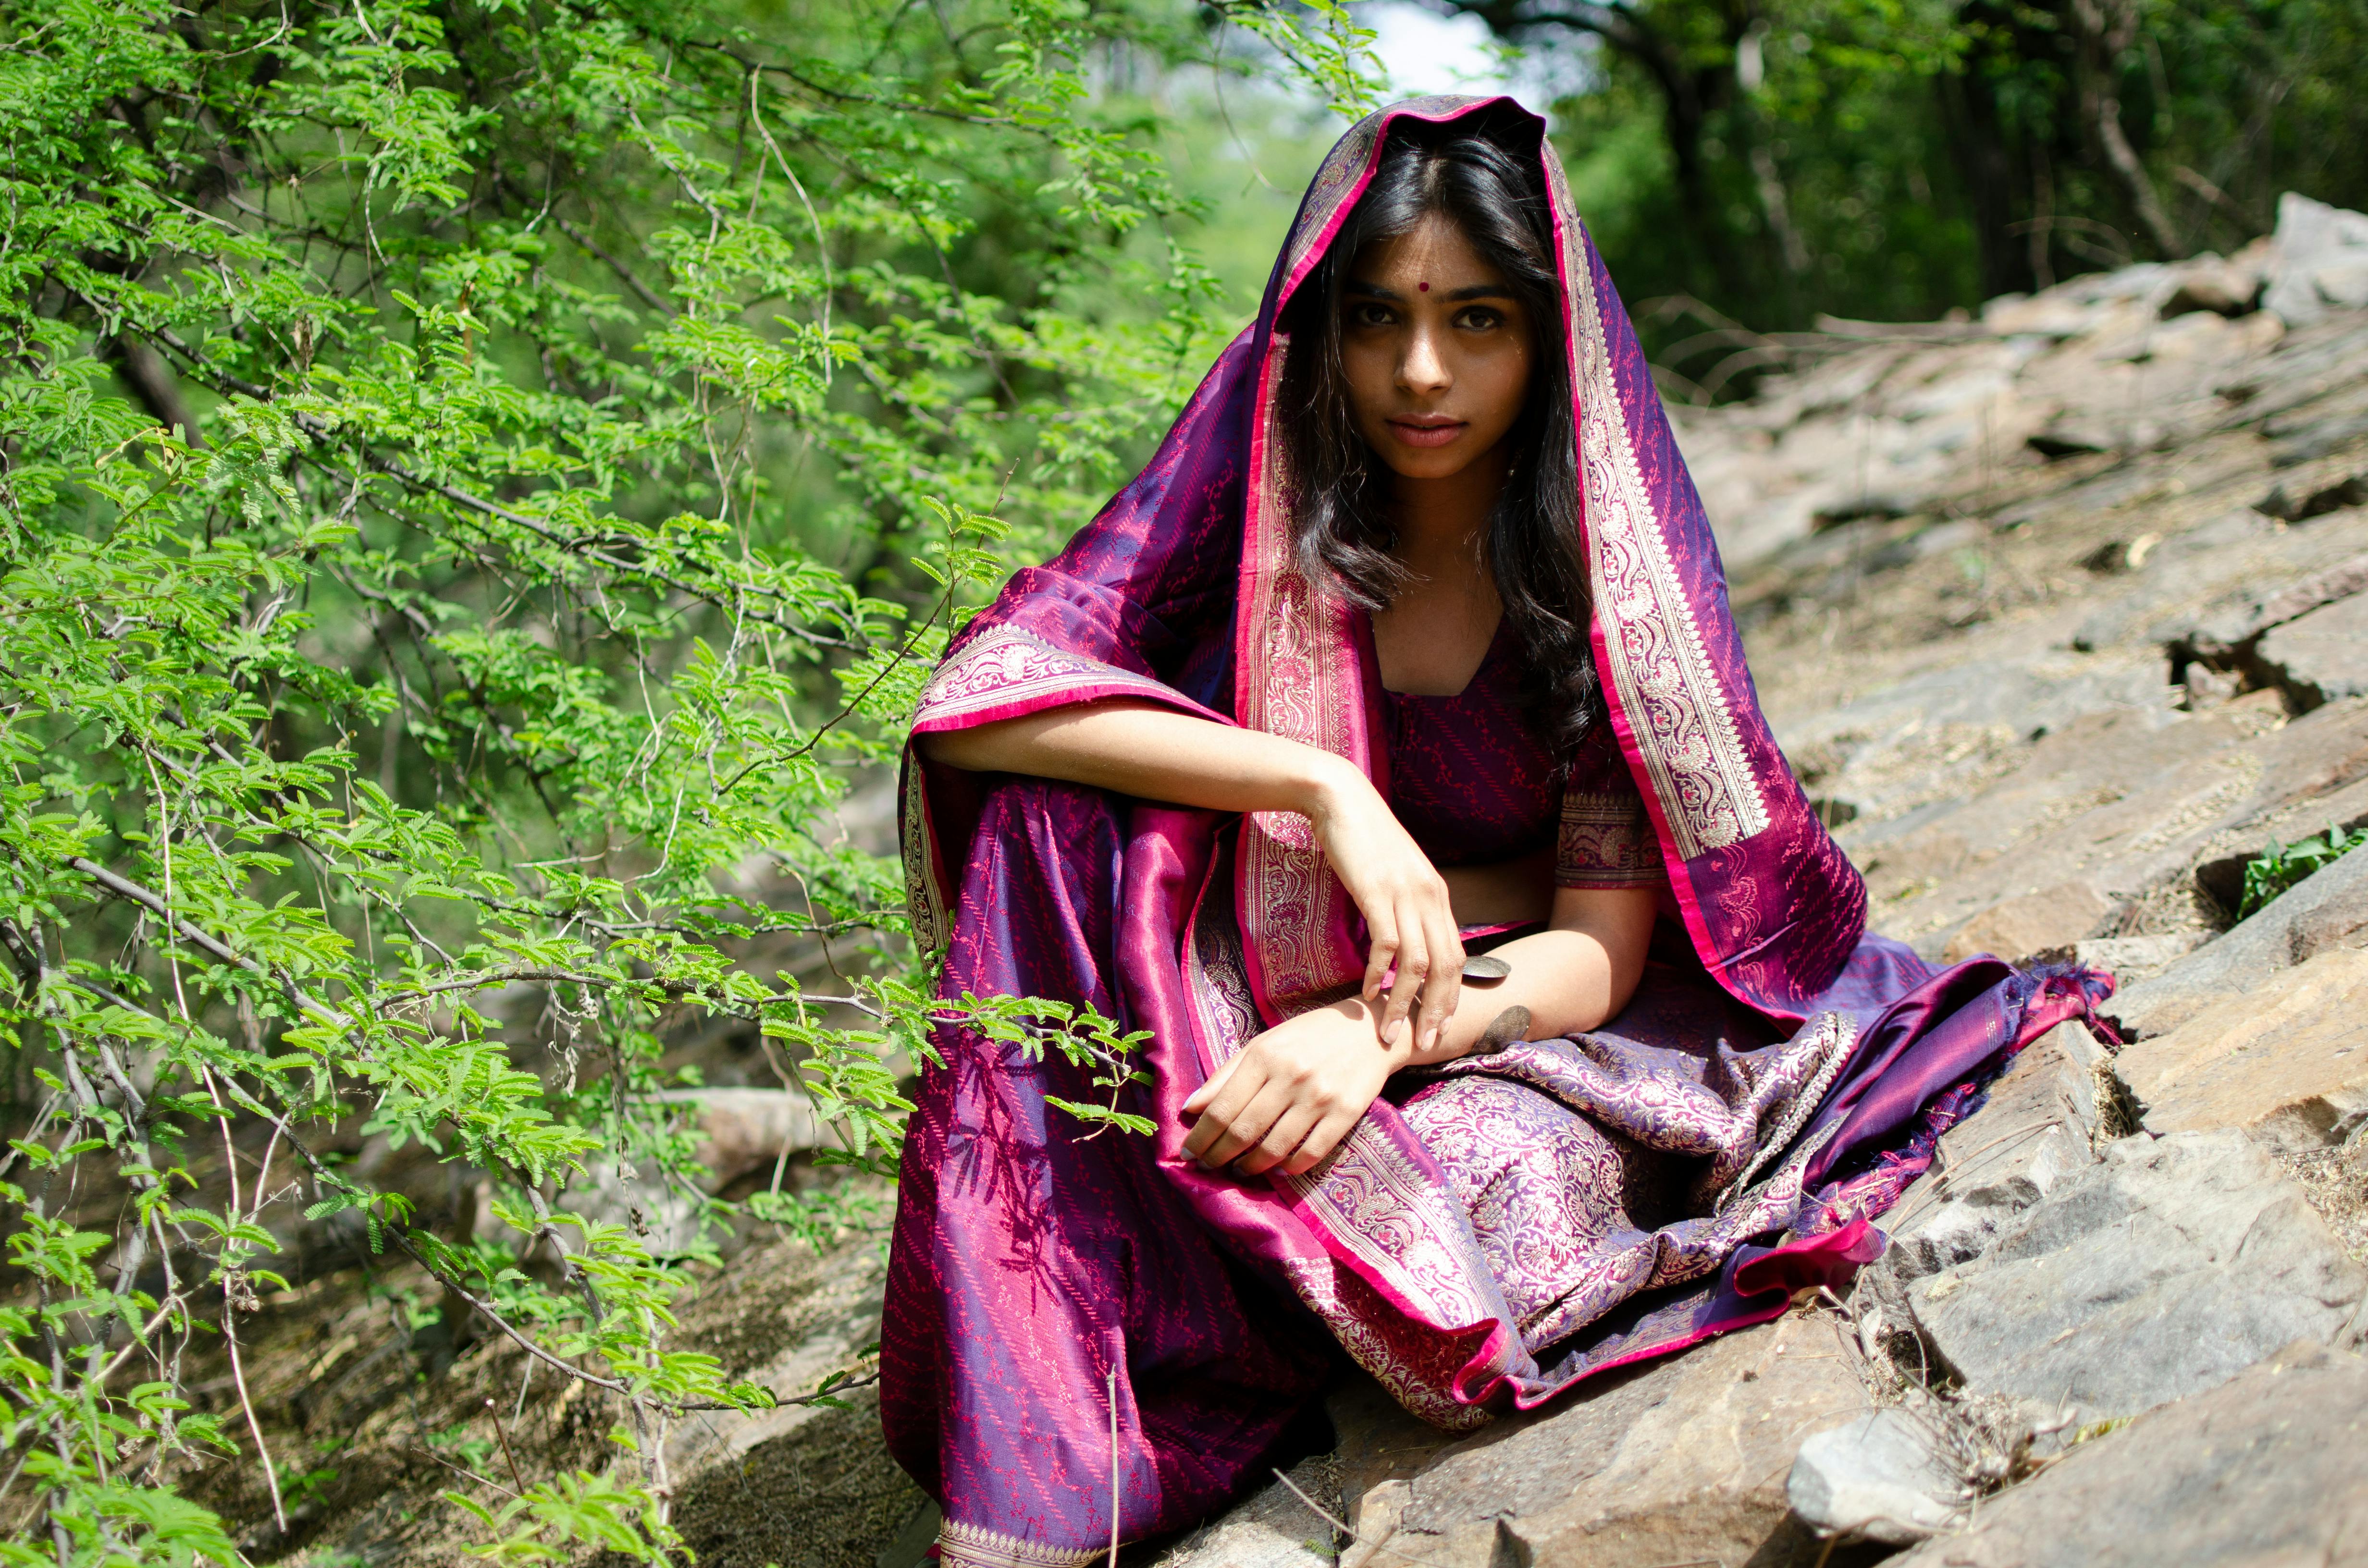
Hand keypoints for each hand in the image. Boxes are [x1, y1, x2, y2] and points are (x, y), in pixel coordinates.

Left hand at [1179, 999, 1403, 1176]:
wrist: (1368, 1030)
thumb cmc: (1307, 1037)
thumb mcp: (1262, 1045)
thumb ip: (1225, 1076)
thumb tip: (1191, 1108)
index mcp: (1263, 1056)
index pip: (1221, 1108)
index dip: (1201, 1137)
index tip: (1188, 1154)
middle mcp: (1290, 1076)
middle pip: (1243, 1131)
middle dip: (1218, 1156)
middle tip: (1208, 1167)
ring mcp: (1319, 1096)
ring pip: (1274, 1147)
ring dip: (1251, 1167)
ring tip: (1240, 1170)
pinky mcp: (1346, 1113)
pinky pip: (1311, 1153)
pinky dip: (1289, 1168)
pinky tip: (1277, 1170)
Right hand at [1305, 761, 1462, 1052]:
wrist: (1340, 799)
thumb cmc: (1364, 840)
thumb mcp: (1395, 876)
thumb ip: (1406, 907)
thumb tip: (1403, 946)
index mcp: (1437, 895)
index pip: (1457, 956)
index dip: (1451, 996)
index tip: (1440, 1026)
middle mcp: (1430, 896)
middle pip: (1447, 966)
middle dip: (1437, 1010)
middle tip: (1426, 1044)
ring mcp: (1405, 894)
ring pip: (1419, 962)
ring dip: (1405, 1002)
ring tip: (1389, 1032)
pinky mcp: (1377, 891)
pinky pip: (1385, 944)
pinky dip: (1378, 974)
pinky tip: (1366, 993)